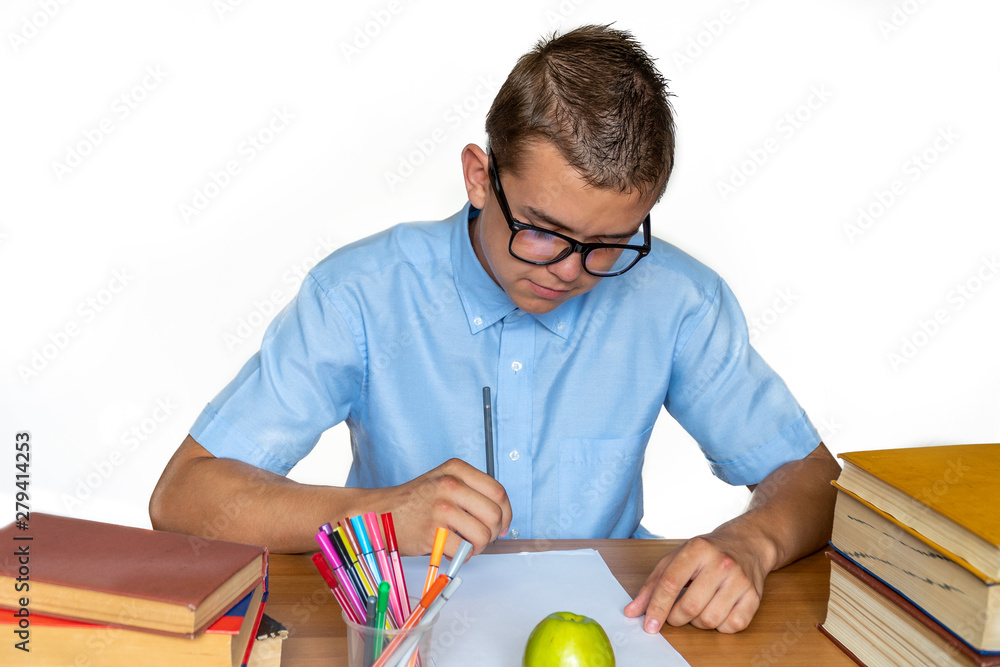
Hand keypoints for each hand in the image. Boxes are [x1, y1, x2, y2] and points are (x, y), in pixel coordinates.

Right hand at [380, 458, 510, 558]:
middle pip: (495, 514)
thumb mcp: (442, 481)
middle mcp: (450, 484)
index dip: (506, 513)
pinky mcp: (432, 531)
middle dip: (493, 533)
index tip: (502, 524)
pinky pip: (464, 549)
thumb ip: (471, 491)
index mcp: (456, 469)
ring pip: (483, 534)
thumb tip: (502, 518)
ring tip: (464, 545)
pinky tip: (449, 550)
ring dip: (478, 547)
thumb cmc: (414, 502)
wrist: (378, 513)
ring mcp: (441, 507)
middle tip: (481, 538)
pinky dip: (461, 556)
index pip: (498, 491)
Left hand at [623, 534, 768, 633]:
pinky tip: (717, 610)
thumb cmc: (706, 553)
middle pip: (689, 606)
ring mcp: (740, 580)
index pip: (670, 583)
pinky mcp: (755, 596)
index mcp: (696, 549)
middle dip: (676, 618)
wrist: (746, 544)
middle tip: (675, 614)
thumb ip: (652, 585)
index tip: (649, 625)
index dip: (657, 608)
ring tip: (698, 608)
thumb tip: (633, 612)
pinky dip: (720, 626)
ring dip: (697, 623)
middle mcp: (720, 563)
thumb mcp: (675, 559)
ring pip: (709, 620)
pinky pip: (732, 626)